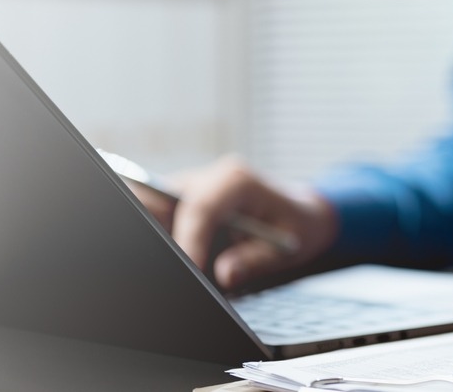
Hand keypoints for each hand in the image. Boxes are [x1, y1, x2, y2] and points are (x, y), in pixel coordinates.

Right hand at [133, 154, 338, 289]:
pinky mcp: (181, 205)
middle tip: (167, 266)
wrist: (300, 211)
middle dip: (156, 232)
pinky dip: (162, 240)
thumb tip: (224, 274)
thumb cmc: (295, 223)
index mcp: (235, 180)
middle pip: (159, 200)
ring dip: (157, 236)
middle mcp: (207, 178)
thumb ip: (255, 259)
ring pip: (151, 208)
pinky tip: (175, 261)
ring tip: (175, 266)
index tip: (190, 268)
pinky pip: (158, 219)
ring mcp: (190, 189)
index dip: (189, 241)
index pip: (199, 207)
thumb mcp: (288, 244)